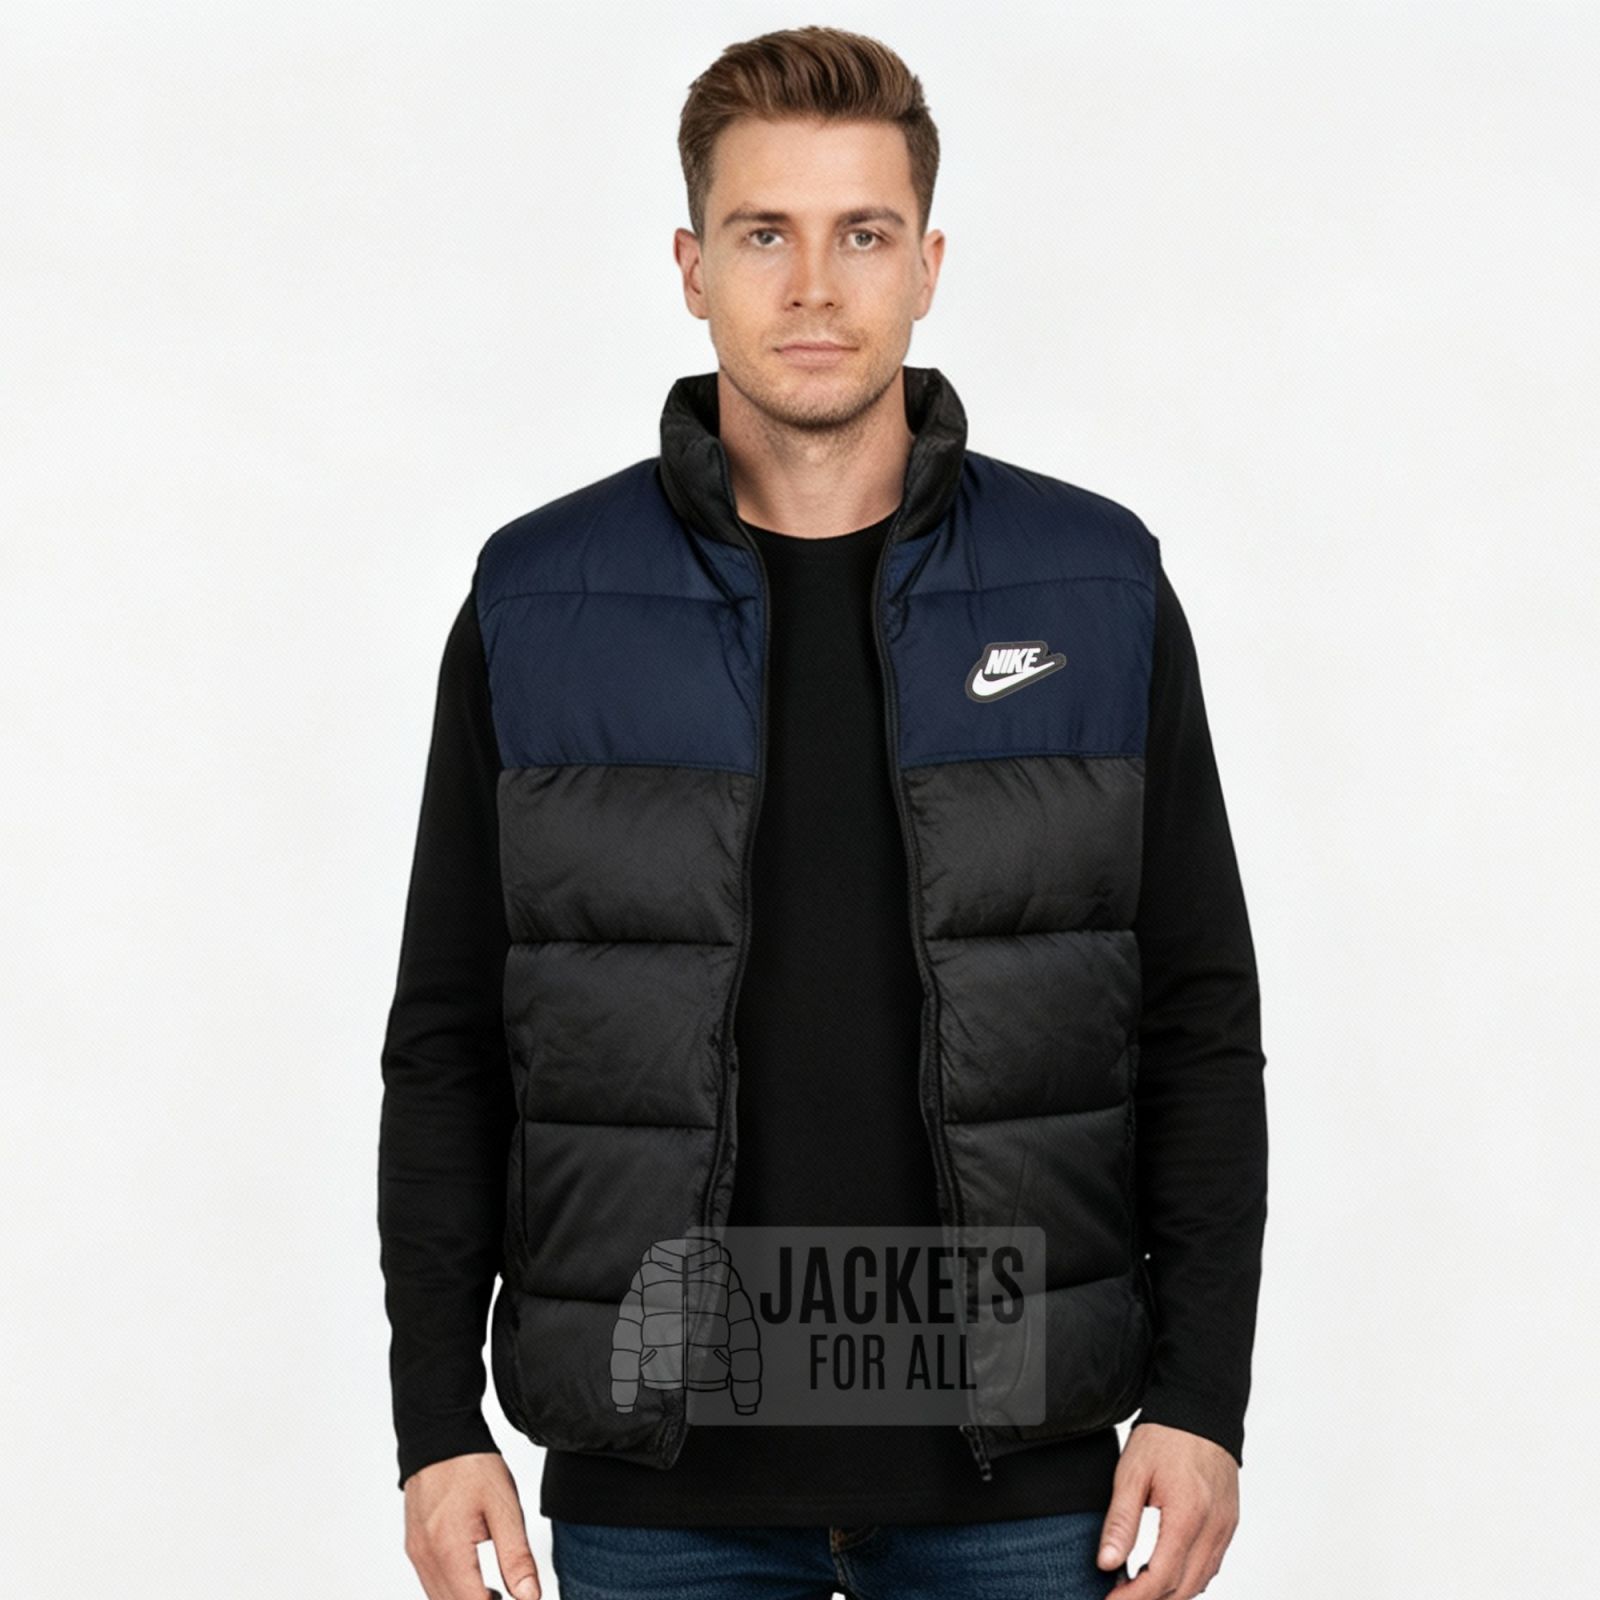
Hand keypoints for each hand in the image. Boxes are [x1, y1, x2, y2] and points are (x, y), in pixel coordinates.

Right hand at [402, 1451, 541, 1599]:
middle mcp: (425, 1557)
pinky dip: (452, 1590)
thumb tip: (529, 1597)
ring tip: (497, 1594)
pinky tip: (474, 1581)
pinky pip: (431, 1583)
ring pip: (438, 1599)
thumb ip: (516, 1557)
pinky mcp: (414, 1546)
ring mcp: (416, 1552)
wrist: (440, 1435)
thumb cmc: (472, 1466)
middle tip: (508, 1596)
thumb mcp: (505, 1508)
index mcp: (448, 1550)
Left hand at [1097, 1422, 1239, 1597]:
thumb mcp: (1132, 1472)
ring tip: (1136, 1587)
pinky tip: (1165, 1572)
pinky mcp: (1229, 1524)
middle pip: (1183, 1589)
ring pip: (1201, 1582)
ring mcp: (1226, 1528)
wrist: (1201, 1408)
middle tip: (1118, 1597)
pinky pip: (1211, 1565)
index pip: (1161, 1579)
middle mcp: (1213, 1529)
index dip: (1133, 1599)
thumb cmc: (1165, 1436)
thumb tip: (1107, 1563)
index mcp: (1187, 1516)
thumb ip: (1121, 1521)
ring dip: (1170, 1593)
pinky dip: (1189, 1578)